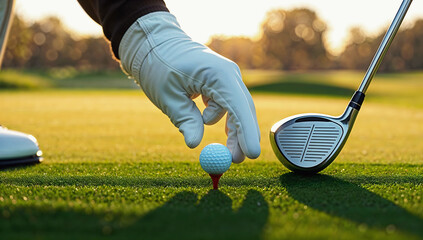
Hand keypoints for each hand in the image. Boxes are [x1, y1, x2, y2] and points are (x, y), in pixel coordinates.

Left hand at [119, 12, 259, 162]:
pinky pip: (225, 104)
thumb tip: (194, 145)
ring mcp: (226, 78)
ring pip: (234, 109)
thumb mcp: (168, 96)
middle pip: (242, 110)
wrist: (155, 43)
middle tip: (235, 161)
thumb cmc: (159, 65)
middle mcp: (228, 75)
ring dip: (229, 130)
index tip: (252, 155)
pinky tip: (205, 122)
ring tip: (224, 151)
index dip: (247, 132)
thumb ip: (185, 120)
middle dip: (241, 136)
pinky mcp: (220, 82)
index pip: (238, 106)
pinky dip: (217, 117)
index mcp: (218, 74)